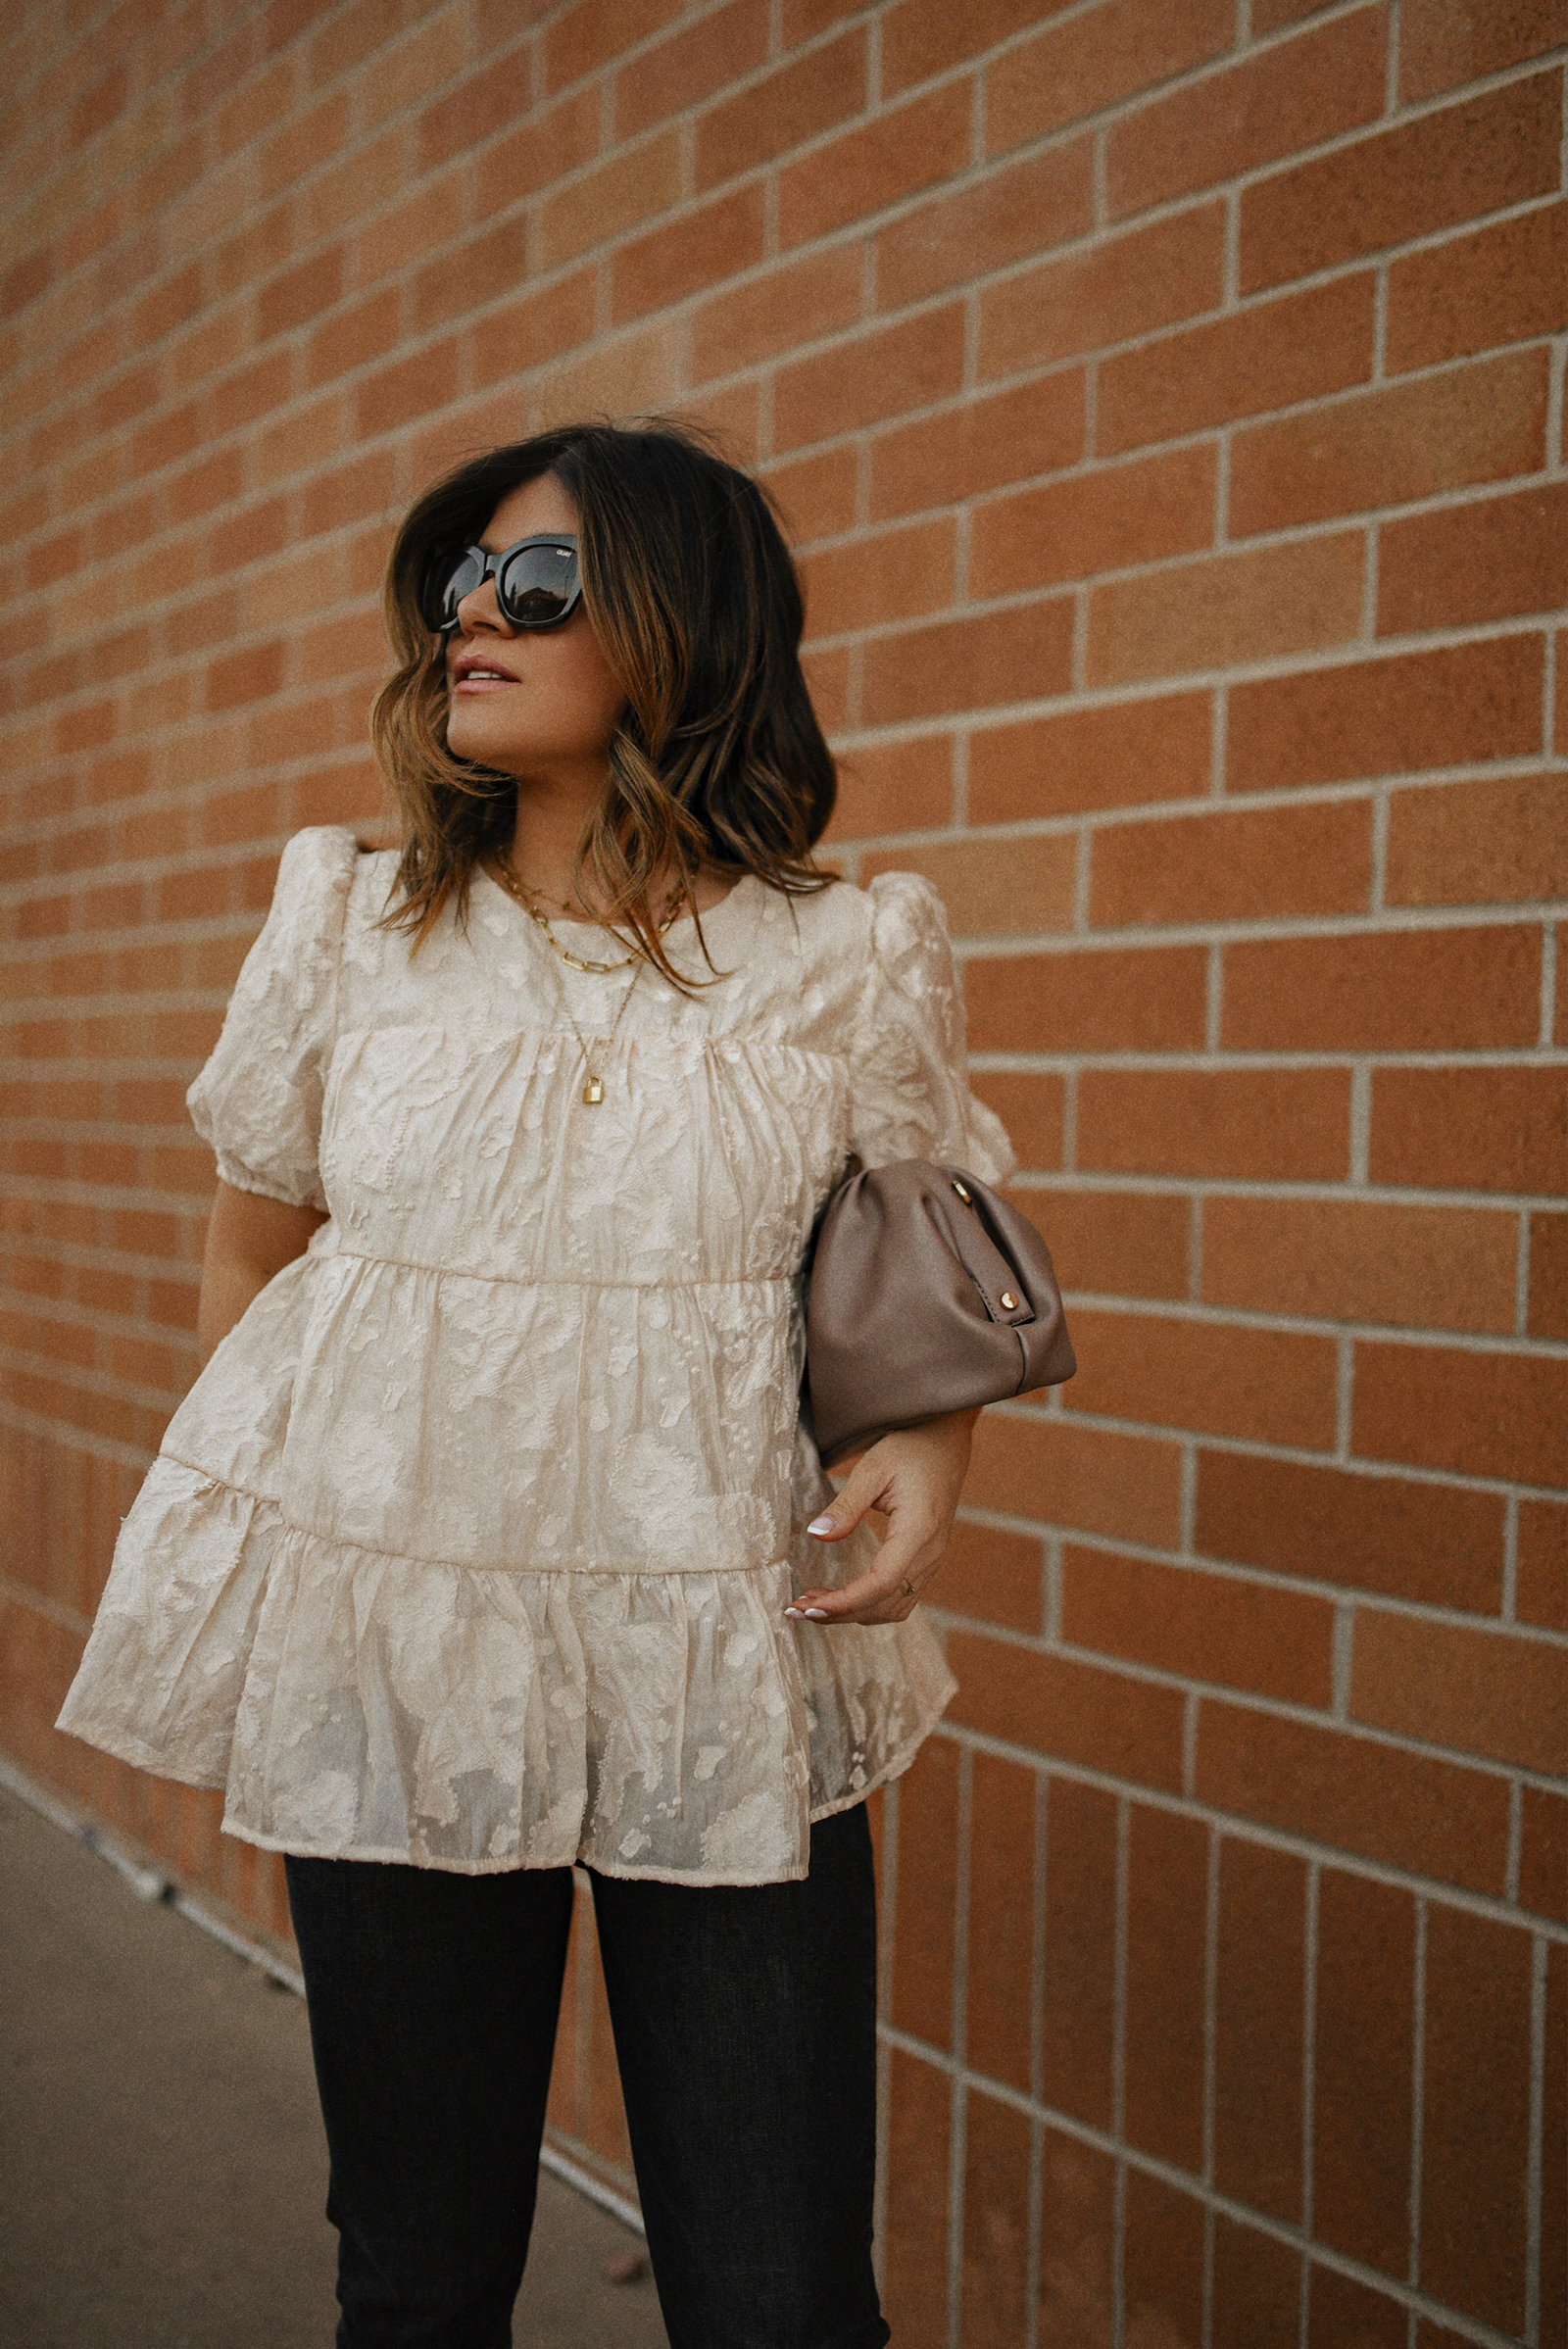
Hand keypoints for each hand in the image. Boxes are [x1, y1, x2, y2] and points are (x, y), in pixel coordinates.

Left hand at [784, 1409, 979, 1626]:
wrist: (943, 1441)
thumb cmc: (908, 1449)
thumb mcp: (872, 1469)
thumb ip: (846, 1505)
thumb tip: (816, 1535)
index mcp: (919, 1529)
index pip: (882, 1583)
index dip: (844, 1601)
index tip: (808, 1605)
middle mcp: (931, 1552)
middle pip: (885, 1603)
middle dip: (840, 1613)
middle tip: (796, 1609)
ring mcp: (933, 1559)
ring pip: (894, 1608)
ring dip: (853, 1614)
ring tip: (813, 1604)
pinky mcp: (927, 1560)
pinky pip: (901, 1598)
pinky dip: (870, 1606)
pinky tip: (842, 1597)